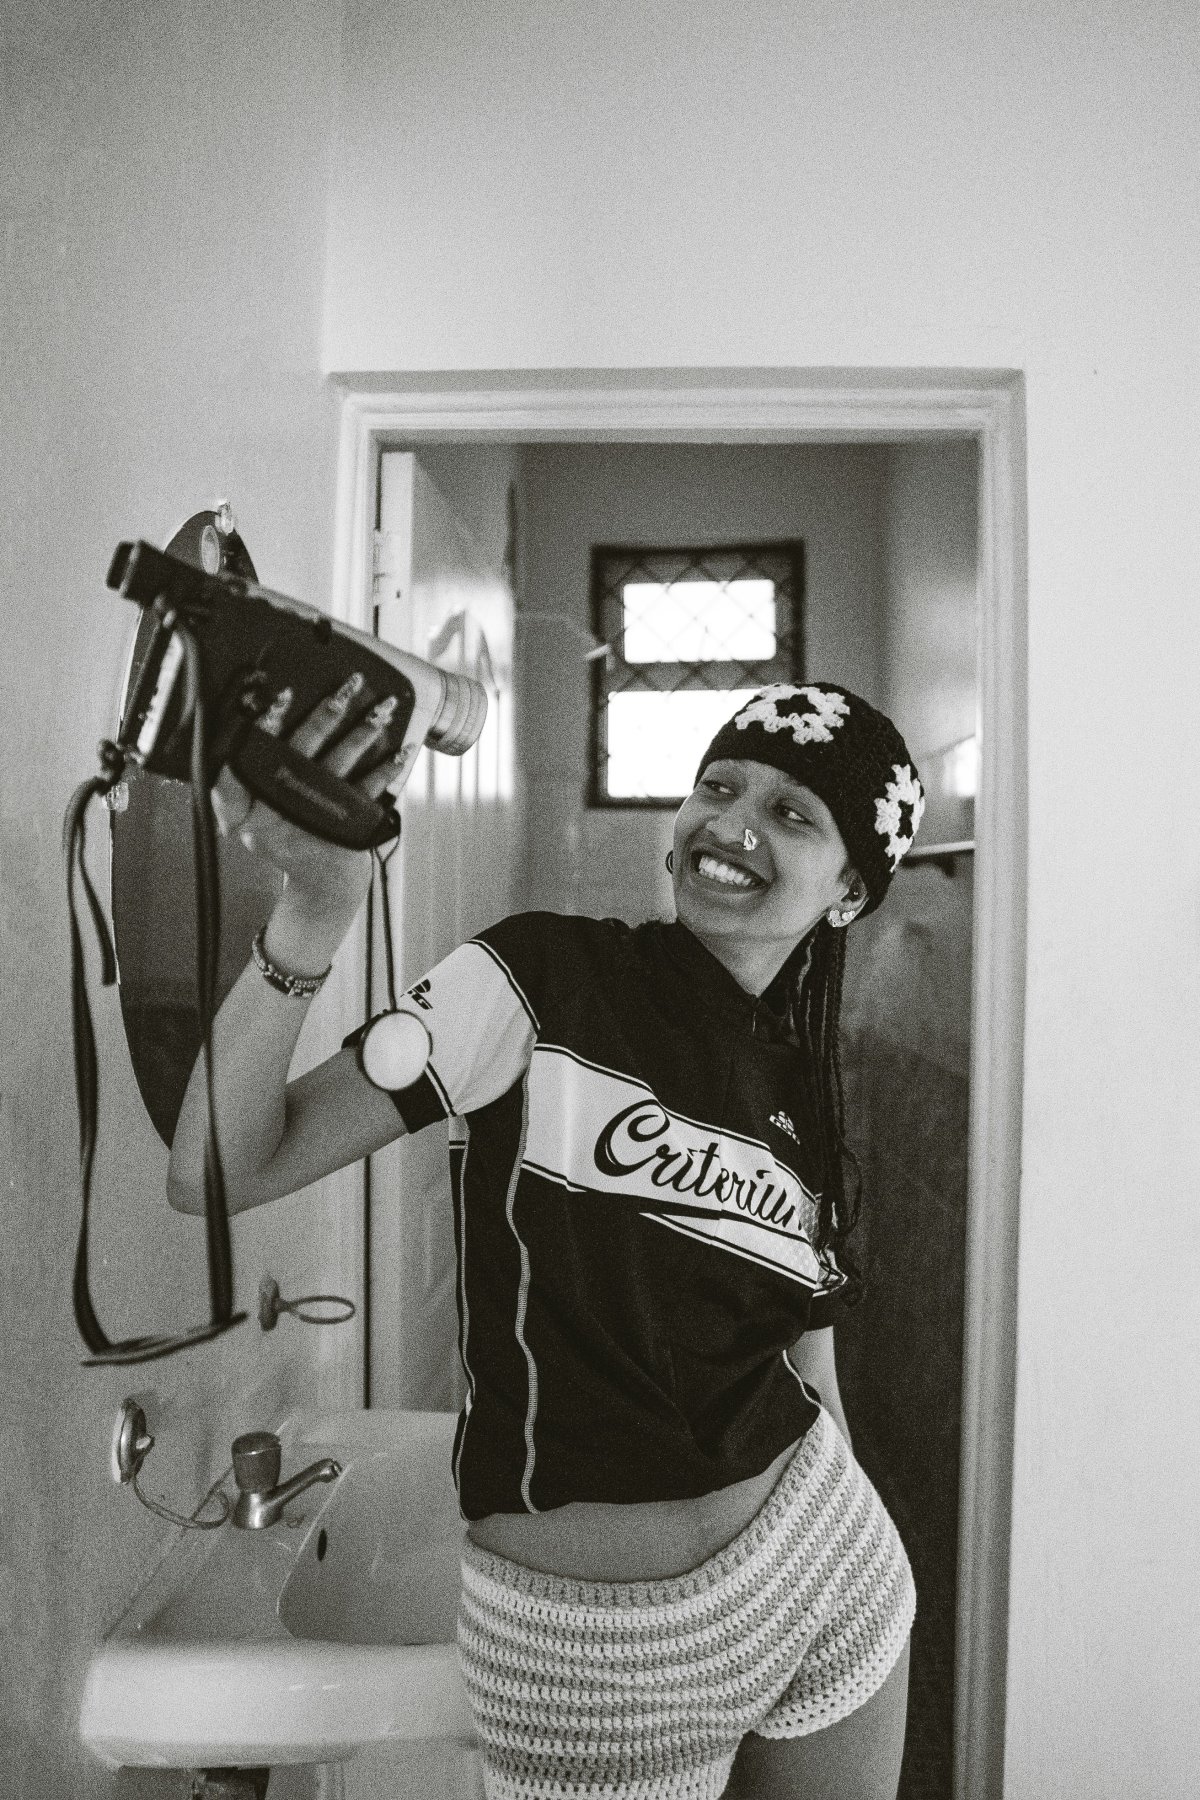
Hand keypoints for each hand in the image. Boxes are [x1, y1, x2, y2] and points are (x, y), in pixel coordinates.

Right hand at [211, 673, 406, 915]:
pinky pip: (369, 791)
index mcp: (245, 811)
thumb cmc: (284, 842)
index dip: (265, 728)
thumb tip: (246, 728)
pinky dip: (386, 769)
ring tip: (381, 708)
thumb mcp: (243, 823)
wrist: (319, 889)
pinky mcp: (346, 829)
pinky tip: (401, 751)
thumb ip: (234, 787)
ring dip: (363, 731)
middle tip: (348, 684)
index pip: (250, 759)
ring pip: (339, 764)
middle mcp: (277, 816)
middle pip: (301, 752)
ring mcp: (314, 821)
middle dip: (327, 713)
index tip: (283, 697)